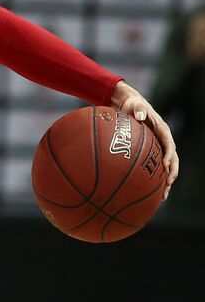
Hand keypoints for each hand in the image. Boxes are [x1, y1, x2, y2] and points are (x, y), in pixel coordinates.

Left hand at [110, 81, 177, 198]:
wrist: (129, 105)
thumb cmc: (132, 105)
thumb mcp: (135, 105)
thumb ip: (139, 109)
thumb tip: (140, 114)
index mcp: (162, 131)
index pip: (169, 145)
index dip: (169, 156)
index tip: (165, 166)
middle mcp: (163, 141)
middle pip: (172, 159)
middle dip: (171, 174)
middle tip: (167, 186)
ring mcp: (158, 148)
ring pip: (166, 167)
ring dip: (165, 181)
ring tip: (162, 197)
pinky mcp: (151, 153)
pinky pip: (154, 167)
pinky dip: (153, 180)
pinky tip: (148, 193)